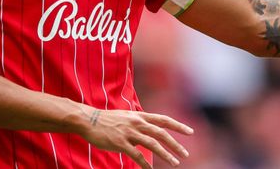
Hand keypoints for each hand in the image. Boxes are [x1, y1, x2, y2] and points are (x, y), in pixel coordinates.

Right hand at [79, 107, 193, 167]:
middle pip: (162, 134)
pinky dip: (145, 163)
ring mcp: (129, 133)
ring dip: (166, 154)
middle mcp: (138, 123)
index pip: (164, 120)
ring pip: (153, 144)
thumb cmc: (109, 119)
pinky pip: (136, 155)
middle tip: (185, 154)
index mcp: (141, 116)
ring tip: (175, 162)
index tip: (190, 132)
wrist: (89, 120)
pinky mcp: (120, 143)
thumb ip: (140, 121)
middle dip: (176, 144)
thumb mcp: (128, 116)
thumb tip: (151, 128)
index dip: (178, 126)